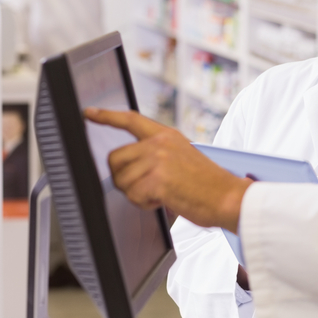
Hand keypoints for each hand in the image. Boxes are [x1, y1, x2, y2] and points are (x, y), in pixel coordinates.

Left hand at [83, 108, 251, 231]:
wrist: (227, 196)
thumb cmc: (207, 183)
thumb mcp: (182, 157)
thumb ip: (157, 154)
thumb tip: (128, 166)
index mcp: (167, 135)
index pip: (130, 120)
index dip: (106, 116)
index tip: (89, 113)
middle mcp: (160, 143)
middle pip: (115, 159)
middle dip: (123, 178)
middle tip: (146, 186)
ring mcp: (158, 160)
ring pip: (122, 181)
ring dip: (137, 194)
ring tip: (162, 193)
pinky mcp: (158, 179)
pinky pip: (133, 196)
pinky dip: (146, 203)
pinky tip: (165, 199)